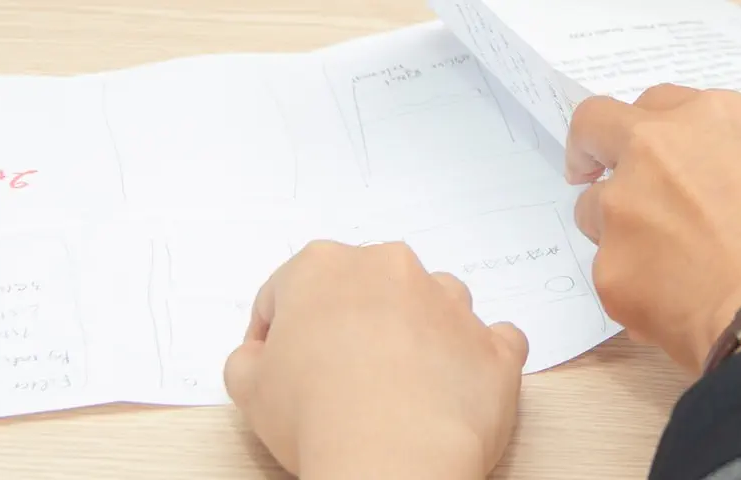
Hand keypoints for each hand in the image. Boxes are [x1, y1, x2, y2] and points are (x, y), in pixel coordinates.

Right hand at [223, 241, 528, 477]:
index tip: (279, 363)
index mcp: (323, 267)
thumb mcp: (246, 387)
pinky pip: (492, 341)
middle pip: (367, 290)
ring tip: (398, 387)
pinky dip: (475, 360)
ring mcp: (451, 304)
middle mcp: (392, 269)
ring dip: (417, 335)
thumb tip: (260, 356)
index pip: (289, 290)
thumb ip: (248, 357)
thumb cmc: (317, 418)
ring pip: (433, 305)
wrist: (391, 459)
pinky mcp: (494, 344)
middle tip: (337, 378)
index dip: (278, 332)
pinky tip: (452, 389)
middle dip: (352, 325)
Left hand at [564, 84, 740, 372]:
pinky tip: (681, 314)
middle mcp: (658, 149)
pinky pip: (612, 275)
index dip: (657, 134)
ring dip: (619, 230)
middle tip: (595, 174)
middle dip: (592, 149)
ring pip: (594, 209)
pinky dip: (636, 292)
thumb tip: (736, 205)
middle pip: (597, 126)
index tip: (656, 156)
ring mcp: (625, 206)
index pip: (660, 105)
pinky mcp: (610, 268)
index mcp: (716, 118)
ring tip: (669, 272)